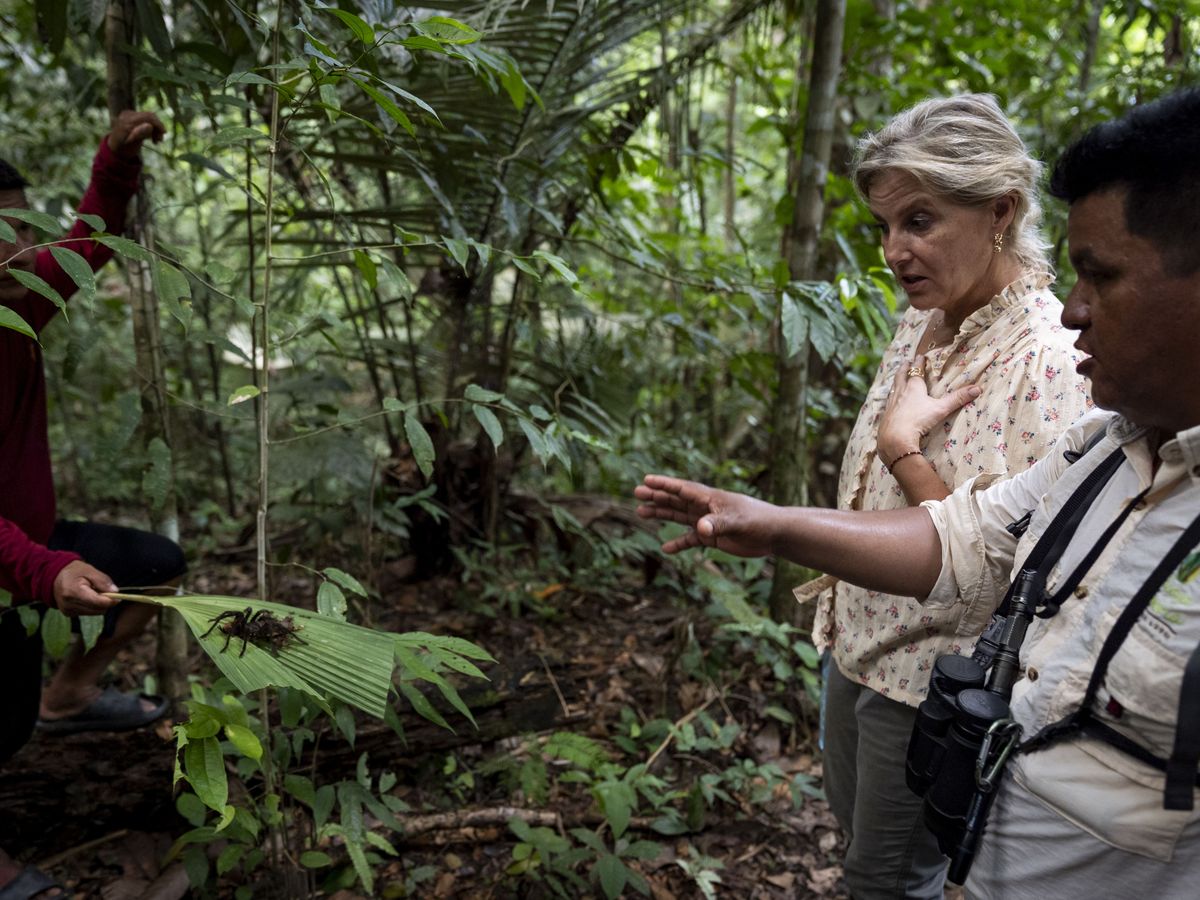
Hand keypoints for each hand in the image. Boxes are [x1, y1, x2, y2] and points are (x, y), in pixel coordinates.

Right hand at [52, 560, 118, 616]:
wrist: (54, 577)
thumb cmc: (74, 572)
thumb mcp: (90, 571)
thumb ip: (103, 581)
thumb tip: (115, 592)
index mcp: (74, 592)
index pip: (97, 603)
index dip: (111, 601)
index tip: (118, 596)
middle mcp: (69, 604)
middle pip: (97, 609)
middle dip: (105, 602)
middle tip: (105, 591)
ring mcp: (67, 610)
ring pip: (94, 613)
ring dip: (99, 604)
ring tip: (93, 592)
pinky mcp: (68, 614)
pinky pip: (88, 612)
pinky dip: (92, 606)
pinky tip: (86, 597)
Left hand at [107, 110, 165, 157]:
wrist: (115, 149)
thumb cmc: (123, 149)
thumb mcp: (132, 144)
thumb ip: (140, 134)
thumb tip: (149, 126)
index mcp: (127, 120)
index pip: (147, 117)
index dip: (158, 124)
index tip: (164, 133)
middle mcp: (128, 114)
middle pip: (149, 116)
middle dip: (158, 127)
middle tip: (160, 140)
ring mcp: (129, 114)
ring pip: (149, 118)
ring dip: (156, 129)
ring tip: (156, 141)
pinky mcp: (132, 116)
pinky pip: (146, 119)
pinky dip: (151, 128)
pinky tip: (152, 137)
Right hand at [634, 475, 779, 556]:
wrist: (774, 533)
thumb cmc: (758, 521)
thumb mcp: (736, 522)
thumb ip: (717, 524)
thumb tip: (699, 529)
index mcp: (710, 498)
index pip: (683, 489)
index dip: (665, 484)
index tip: (646, 480)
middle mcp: (706, 508)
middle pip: (676, 500)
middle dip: (657, 496)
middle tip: (637, 493)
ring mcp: (708, 522)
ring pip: (680, 516)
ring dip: (662, 514)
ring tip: (642, 513)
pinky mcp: (713, 537)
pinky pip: (691, 539)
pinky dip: (679, 543)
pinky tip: (666, 548)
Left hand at [877, 354, 980, 464]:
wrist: (895, 437)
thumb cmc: (918, 420)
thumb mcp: (941, 409)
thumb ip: (958, 399)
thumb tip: (978, 388)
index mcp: (914, 387)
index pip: (916, 370)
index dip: (919, 362)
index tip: (920, 356)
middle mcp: (900, 392)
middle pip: (901, 376)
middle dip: (904, 367)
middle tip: (906, 361)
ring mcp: (891, 403)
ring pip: (893, 388)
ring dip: (896, 381)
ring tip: (898, 379)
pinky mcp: (886, 414)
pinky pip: (888, 402)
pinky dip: (890, 398)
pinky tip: (890, 402)